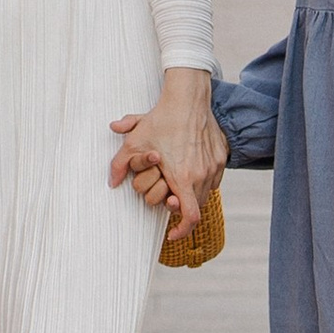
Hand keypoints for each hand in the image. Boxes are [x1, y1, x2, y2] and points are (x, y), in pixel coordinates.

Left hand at [108, 69, 224, 234]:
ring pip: (207, 193)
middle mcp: (203, 175)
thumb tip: (111, 182)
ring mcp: (215, 167)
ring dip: (192, 196)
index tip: (172, 234)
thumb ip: (119, 165)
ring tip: (178, 185)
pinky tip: (190, 171)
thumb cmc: (162, 119)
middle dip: (181, 209)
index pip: (190, 217)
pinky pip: (214, 179)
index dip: (182, 231)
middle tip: (168, 200)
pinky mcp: (221, 157)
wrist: (188, 98)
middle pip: (196, 207)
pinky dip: (202, 182)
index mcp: (183, 178)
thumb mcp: (134, 142)